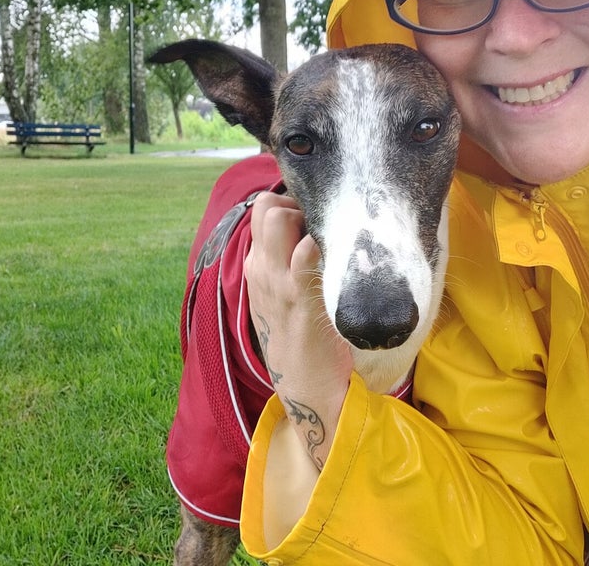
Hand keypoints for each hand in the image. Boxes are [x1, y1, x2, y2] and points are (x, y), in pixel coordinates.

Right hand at [245, 191, 352, 468]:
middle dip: (296, 203)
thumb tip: (304, 234)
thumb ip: (282, 265)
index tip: (310, 220)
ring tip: (327, 238)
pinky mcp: (300, 298)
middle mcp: (260, 269)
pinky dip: (317, 243)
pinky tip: (333, 249)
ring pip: (279, 218)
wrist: (304, 386)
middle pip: (267, 206)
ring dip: (307, 217)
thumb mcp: (278, 297)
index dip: (286, 204)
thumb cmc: (298, 337)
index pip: (260, 211)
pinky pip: (304, 254)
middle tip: (320, 225)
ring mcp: (277, 282)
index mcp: (255, 268)